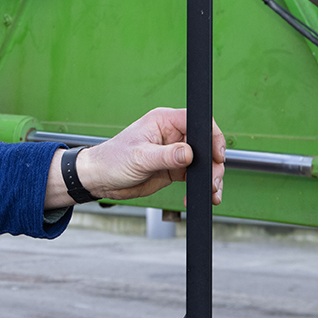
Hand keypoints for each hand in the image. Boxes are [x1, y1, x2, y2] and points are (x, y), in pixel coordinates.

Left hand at [45, 107, 224, 207]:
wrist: (100, 180)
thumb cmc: (112, 160)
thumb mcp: (139, 158)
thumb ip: (165, 156)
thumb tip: (188, 153)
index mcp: (164, 121)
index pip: (197, 121)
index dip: (211, 136)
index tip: (216, 155)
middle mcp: (172, 134)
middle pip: (205, 143)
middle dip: (214, 163)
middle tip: (212, 181)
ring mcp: (175, 152)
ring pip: (204, 161)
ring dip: (211, 177)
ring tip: (211, 192)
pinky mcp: (174, 169)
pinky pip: (195, 176)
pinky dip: (202, 186)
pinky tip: (202, 196)